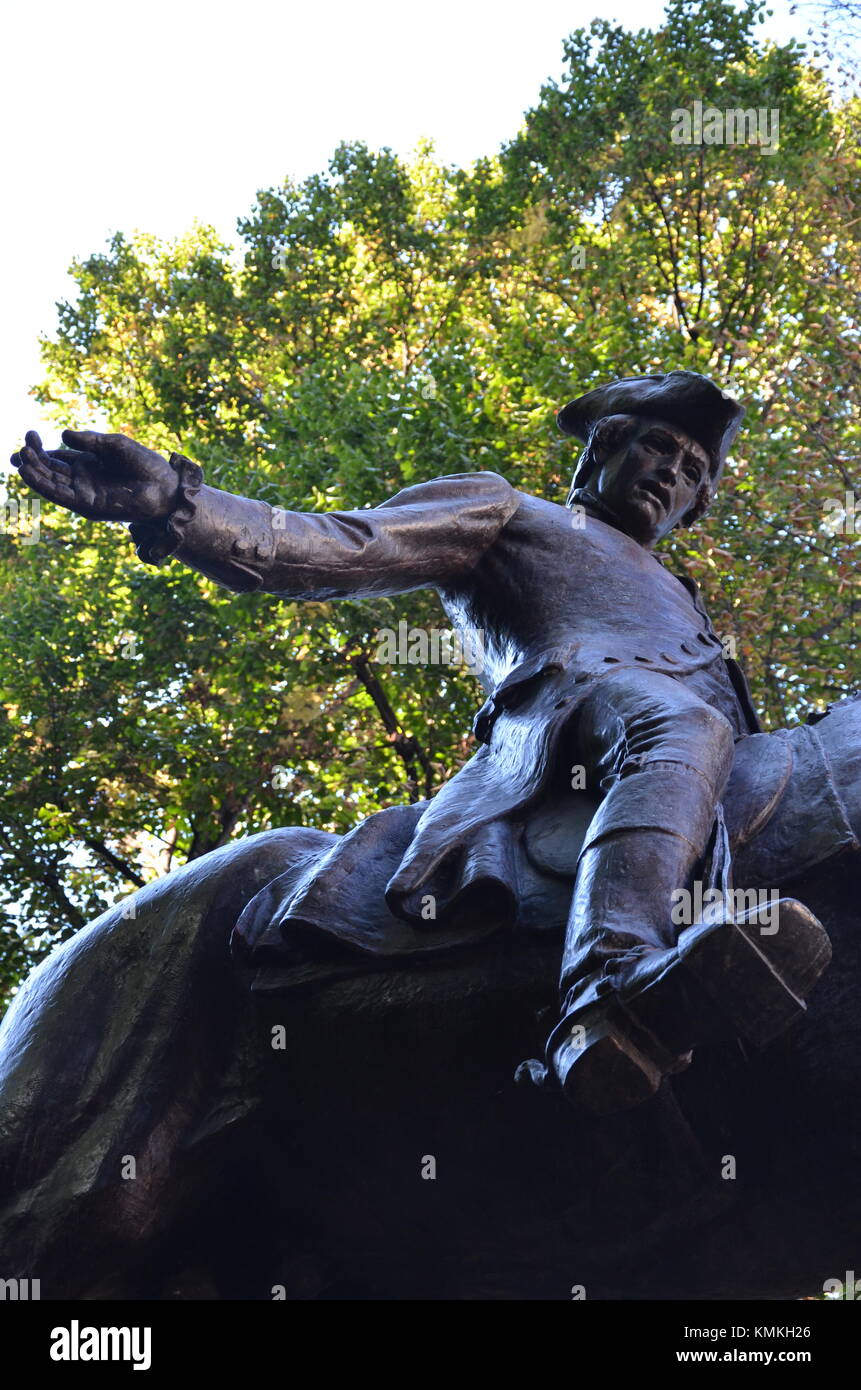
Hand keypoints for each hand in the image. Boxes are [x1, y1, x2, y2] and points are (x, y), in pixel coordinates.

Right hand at [10, 429, 180, 523]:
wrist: (165, 488)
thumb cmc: (145, 465)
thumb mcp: (115, 444)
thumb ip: (89, 440)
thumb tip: (62, 434)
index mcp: (89, 464)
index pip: (58, 457)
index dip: (41, 449)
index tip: (30, 436)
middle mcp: (83, 480)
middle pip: (51, 470)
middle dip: (34, 459)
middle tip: (21, 447)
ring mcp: (84, 493)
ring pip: (52, 484)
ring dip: (35, 472)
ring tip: (20, 458)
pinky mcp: (88, 506)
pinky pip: (61, 496)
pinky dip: (44, 485)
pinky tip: (30, 474)